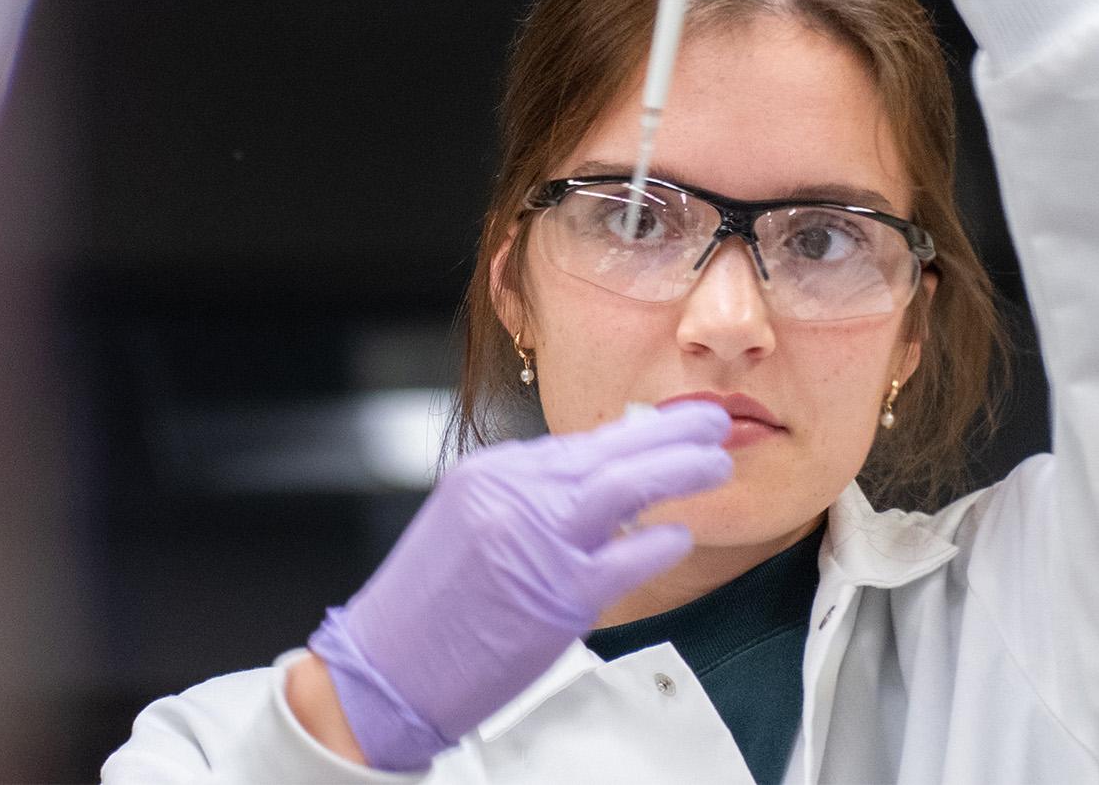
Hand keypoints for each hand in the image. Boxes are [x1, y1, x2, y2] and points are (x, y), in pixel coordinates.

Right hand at [306, 402, 733, 770]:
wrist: (383, 671)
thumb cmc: (424, 613)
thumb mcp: (464, 526)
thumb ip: (521, 500)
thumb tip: (583, 488)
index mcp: (488, 476)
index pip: (573, 444)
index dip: (628, 435)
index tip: (663, 429)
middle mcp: (512, 497)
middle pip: (606, 451)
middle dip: (667, 435)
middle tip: (709, 426)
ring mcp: (537, 542)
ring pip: (625, 488)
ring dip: (677, 471)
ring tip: (715, 465)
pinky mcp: (559, 594)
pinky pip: (628, 558)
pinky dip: (660, 543)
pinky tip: (680, 535)